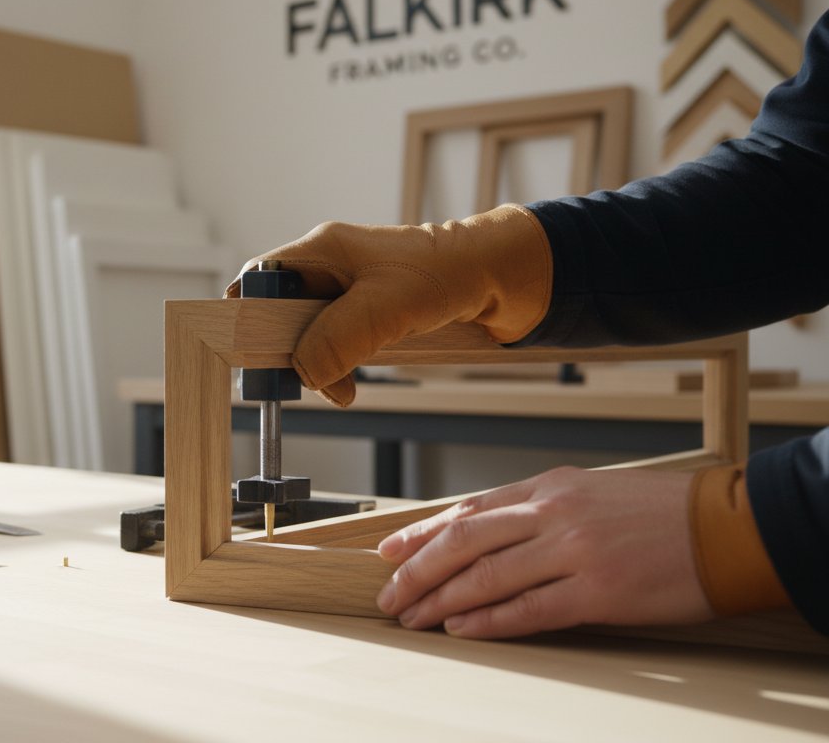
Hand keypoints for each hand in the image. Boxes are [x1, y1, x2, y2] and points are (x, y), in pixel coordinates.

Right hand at [224, 206, 550, 405]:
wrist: (504, 280)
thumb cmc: (448, 275)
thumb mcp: (386, 308)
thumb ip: (337, 339)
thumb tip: (302, 372)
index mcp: (322, 250)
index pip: (259, 277)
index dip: (246, 312)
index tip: (249, 352)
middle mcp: (329, 268)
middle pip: (279, 312)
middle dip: (284, 350)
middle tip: (294, 381)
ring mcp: (350, 294)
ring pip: (307, 336)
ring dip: (315, 366)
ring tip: (336, 388)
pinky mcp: (370, 316)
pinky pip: (336, 347)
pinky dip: (338, 371)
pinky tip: (351, 386)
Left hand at [376, 467, 714, 638]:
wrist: (727, 528)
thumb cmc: (662, 513)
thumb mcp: (591, 492)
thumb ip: (540, 509)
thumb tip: (487, 532)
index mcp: (549, 487)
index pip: (468, 510)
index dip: (422, 533)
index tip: (389, 552)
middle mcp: (553, 513)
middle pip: (463, 541)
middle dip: (416, 570)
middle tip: (388, 595)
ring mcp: (574, 551)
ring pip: (485, 576)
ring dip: (440, 600)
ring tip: (412, 618)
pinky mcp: (597, 591)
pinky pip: (527, 609)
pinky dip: (486, 621)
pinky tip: (460, 629)